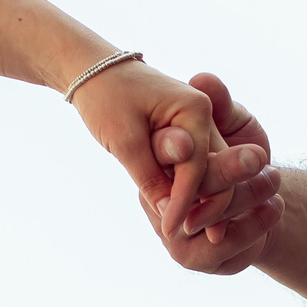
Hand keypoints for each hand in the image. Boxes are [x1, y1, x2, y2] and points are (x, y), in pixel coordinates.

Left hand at [71, 61, 263, 234]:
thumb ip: (151, 176)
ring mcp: (197, 122)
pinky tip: (171, 210)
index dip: (184, 202)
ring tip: (176, 228)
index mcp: (196, 109)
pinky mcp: (187, 131)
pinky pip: (192, 165)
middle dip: (200, 205)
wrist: (92, 70)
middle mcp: (204, 115)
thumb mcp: (125, 140)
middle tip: (180, 236)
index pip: (199, 168)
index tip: (169, 231)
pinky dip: (182, 186)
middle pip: (214, 171)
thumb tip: (169, 211)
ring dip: (193, 198)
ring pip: (206, 171)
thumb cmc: (105, 97)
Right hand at [150, 74, 283, 275]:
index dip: (182, 147)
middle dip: (227, 172)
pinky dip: (252, 228)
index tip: (206, 138)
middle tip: (261, 157)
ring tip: (275, 180)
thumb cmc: (240, 151)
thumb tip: (204, 78)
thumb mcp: (234, 121)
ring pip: (208, 221)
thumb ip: (219, 104)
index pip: (164, 155)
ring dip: (247, 199)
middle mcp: (156, 200)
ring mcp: (171, 234)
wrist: (258, 197)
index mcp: (157, 164)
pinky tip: (275, 208)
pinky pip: (222, 249)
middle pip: (188, 190)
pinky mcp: (193, 259)